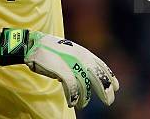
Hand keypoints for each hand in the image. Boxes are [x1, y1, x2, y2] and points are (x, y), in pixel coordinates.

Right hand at [0, 28, 118, 108]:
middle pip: (98, 77)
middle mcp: (80, 57)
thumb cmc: (50, 50)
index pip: (101, 65)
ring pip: (86, 85)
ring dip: (85, 98)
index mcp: (83, 52)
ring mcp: (72, 63)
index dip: (110, 77)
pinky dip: (74, 97)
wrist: (33, 45)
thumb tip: (86, 76)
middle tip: (109, 101)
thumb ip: (79, 61)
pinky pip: (73, 88)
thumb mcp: (69, 52)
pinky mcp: (62, 70)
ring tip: (82, 104)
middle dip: (105, 90)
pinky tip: (72, 102)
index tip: (116, 87)